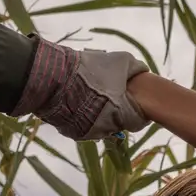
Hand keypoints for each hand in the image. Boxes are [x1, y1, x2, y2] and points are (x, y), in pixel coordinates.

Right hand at [14, 41, 149, 140]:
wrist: (52, 77)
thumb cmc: (88, 68)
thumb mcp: (119, 61)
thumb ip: (135, 68)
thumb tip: (144, 71)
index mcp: (122, 113)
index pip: (138, 120)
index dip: (135, 108)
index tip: (130, 100)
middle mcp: (109, 128)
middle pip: (119, 124)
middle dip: (117, 111)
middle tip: (108, 96)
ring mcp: (91, 133)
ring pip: (102, 127)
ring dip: (100, 116)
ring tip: (91, 97)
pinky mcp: (75, 134)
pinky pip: (85, 127)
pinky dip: (84, 118)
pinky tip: (78, 103)